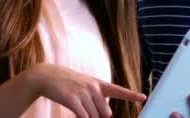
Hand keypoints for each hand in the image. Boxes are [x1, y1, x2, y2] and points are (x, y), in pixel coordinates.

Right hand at [29, 63, 145, 117]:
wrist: (46, 76)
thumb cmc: (67, 82)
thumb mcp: (85, 84)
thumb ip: (97, 96)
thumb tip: (105, 114)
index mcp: (98, 83)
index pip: (118, 90)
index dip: (132, 95)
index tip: (143, 97)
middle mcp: (93, 87)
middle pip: (105, 113)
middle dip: (98, 117)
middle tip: (87, 111)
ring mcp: (83, 93)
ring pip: (94, 117)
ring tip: (78, 110)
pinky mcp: (73, 100)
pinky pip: (83, 117)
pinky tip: (76, 115)